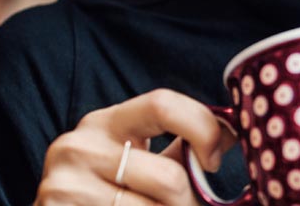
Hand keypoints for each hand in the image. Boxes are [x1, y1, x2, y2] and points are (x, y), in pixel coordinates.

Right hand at [34, 89, 237, 205]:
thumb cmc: (108, 195)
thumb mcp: (139, 162)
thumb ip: (182, 146)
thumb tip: (235, 132)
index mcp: (104, 122)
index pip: (163, 104)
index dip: (203, 130)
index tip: (213, 162)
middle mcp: (79, 146)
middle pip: (169, 178)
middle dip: (189, 204)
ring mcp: (64, 185)